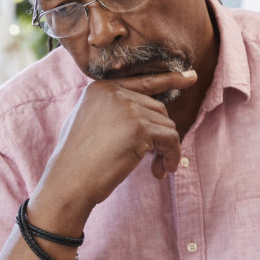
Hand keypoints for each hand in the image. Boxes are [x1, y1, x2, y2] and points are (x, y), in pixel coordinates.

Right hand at [37, 69, 198, 212]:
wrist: (69, 182)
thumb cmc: (77, 161)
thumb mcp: (90, 123)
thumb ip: (113, 111)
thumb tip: (149, 112)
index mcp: (101, 88)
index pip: (142, 81)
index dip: (169, 80)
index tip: (191, 77)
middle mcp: (114, 92)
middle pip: (158, 109)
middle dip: (160, 136)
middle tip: (156, 162)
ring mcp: (127, 107)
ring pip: (167, 125)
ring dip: (166, 150)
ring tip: (156, 169)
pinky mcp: (139, 127)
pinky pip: (171, 139)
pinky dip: (171, 156)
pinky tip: (161, 171)